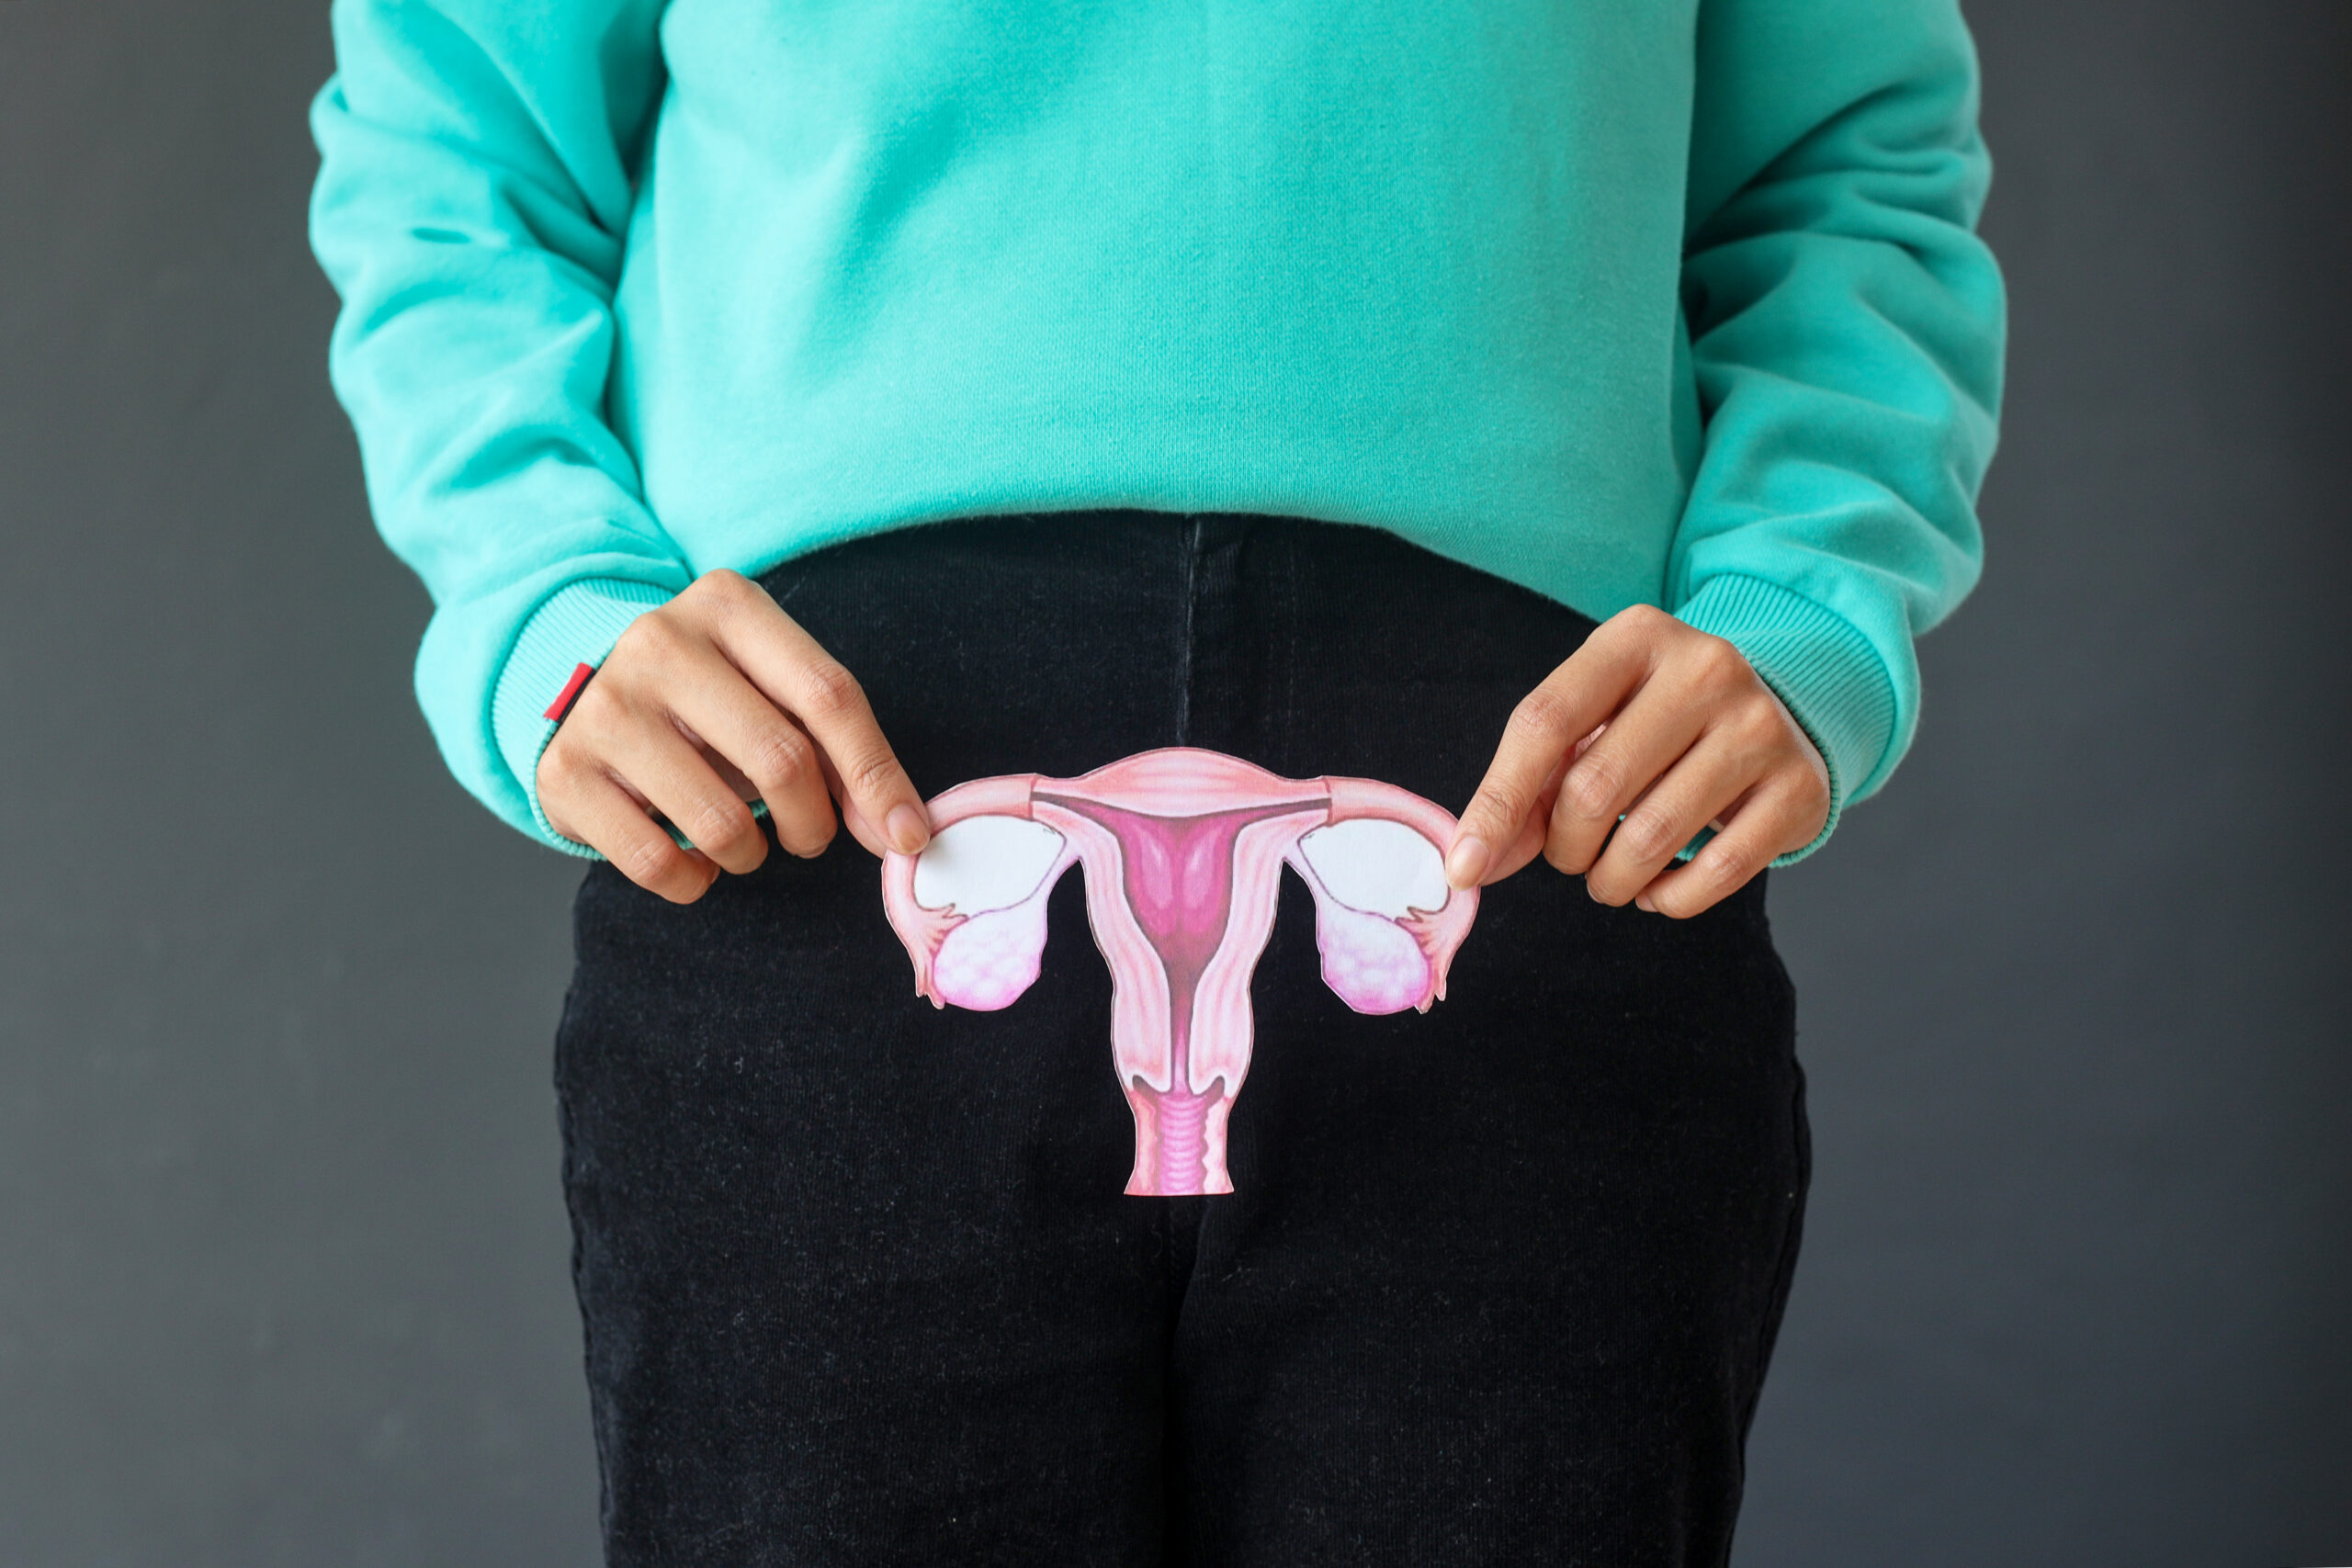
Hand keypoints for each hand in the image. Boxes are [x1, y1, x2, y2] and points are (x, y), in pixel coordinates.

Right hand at [537, 569, 930, 902]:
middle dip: (815, 823)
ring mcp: (604, 705)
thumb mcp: (775, 691)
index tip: (906, 835)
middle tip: (810, 835)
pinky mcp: (565, 770)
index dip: (877, 776)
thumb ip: (839, 750)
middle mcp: (660, 642)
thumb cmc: (711, 698)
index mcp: (728, 605)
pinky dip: (695, 881)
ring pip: (720, 822)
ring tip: (745, 839)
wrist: (590, 691)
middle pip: (782, 760)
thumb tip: (901, 832)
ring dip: (753, 855)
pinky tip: (695, 859)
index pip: (829, 695)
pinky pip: (656, 861)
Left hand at [1445, 604, 1829, 918]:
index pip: (1543, 723)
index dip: (1498, 802)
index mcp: (1636, 637)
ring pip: (1649, 838)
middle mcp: (1705, 668)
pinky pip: (1715, 873)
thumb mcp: (1590, 726)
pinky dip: (1669, 900)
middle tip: (1572, 855)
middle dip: (1565, 848)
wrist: (1775, 713)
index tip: (1464, 868)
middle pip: (1594, 789)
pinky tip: (1660, 888)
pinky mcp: (1799, 786)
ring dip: (1611, 881)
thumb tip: (1471, 864)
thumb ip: (1528, 788)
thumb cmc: (1655, 724)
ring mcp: (1760, 724)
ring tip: (1611, 875)